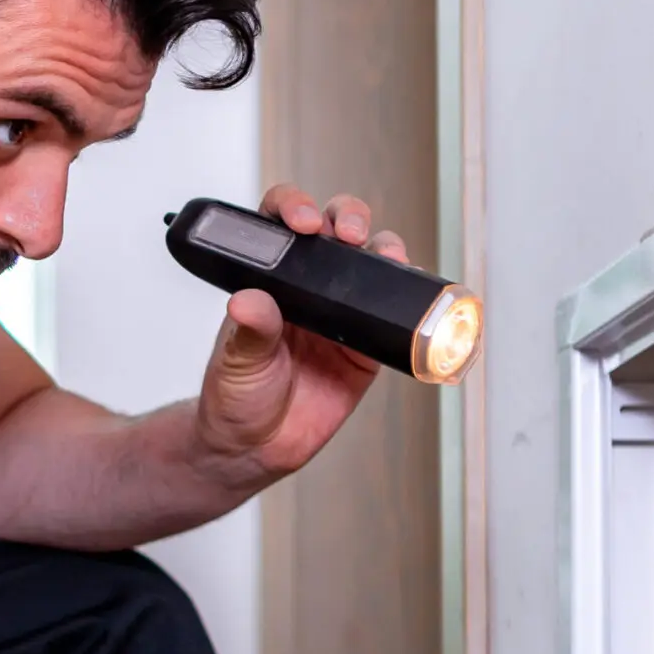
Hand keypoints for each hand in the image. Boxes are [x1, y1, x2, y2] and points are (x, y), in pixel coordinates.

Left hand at [190, 184, 395, 484]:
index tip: (302, 222)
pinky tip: (417, 292)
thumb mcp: (236, 362)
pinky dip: (411, 297)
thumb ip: (247, 332)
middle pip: (336, 228)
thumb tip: (247, 302)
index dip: (294, 207)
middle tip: (348, 234)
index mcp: (269, 278)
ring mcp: (341, 310)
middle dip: (348, 218)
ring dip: (385, 249)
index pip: (282, 223)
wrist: (257, 447)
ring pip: (372, 261)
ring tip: (388, 257)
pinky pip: (395, 312)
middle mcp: (308, 284)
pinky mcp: (367, 343)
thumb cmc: (237, 395)